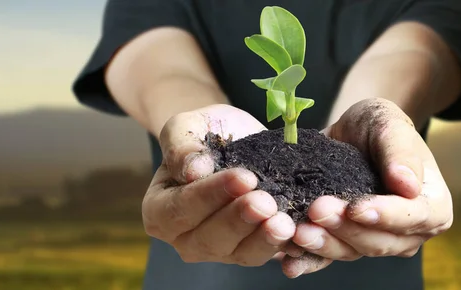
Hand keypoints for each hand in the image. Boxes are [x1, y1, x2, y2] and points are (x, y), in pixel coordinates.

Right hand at [142, 104, 295, 265]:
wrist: (233, 139)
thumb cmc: (203, 134)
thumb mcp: (185, 127)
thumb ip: (180, 146)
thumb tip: (193, 171)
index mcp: (160, 210)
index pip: (181, 208)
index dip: (211, 195)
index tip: (243, 177)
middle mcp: (186, 238)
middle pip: (209, 239)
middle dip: (239, 220)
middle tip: (265, 201)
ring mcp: (220, 250)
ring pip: (241, 254)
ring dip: (264, 239)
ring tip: (285, 222)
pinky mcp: (250, 250)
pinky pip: (267, 254)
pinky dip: (285, 245)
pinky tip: (300, 230)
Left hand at [283, 98, 452, 276]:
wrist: (353, 133)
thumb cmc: (379, 126)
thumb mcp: (390, 124)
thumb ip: (401, 153)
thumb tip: (408, 185)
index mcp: (432, 205)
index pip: (413, 217)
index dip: (385, 215)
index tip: (356, 207)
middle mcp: (407, 231)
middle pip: (380, 240)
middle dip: (346, 228)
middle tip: (317, 210)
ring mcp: (375, 240)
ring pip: (352, 251)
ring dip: (324, 244)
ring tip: (299, 231)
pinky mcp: (345, 243)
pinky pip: (328, 258)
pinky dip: (309, 261)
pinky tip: (290, 263)